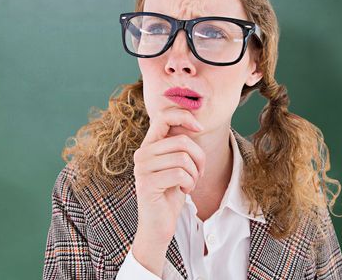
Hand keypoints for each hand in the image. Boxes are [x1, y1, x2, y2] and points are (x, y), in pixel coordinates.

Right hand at [129, 109, 206, 273]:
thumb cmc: (170, 194)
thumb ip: (179, 145)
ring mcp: (142, 169)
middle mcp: (142, 154)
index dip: (184, 116)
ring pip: (182, 158)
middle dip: (199, 158)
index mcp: (149, 145)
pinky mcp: (146, 184)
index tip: (199, 128)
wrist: (158, 224)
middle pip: (182, 141)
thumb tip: (193, 123)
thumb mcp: (177, 165)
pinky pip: (179, 174)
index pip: (163, 116)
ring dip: (194, 174)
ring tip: (190, 183)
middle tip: (199, 172)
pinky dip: (189, 183)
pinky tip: (184, 190)